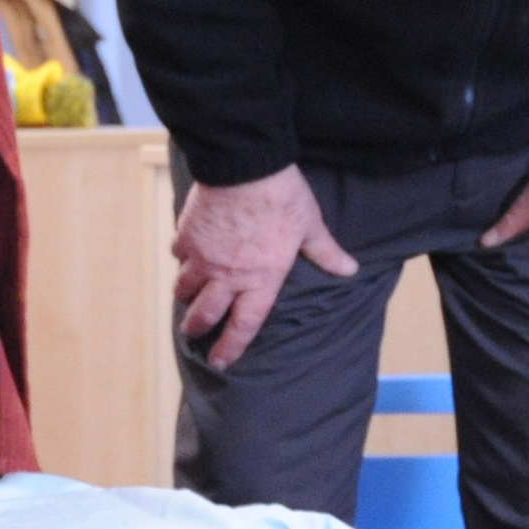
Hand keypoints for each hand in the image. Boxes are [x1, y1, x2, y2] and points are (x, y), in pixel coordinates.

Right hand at [173, 167, 357, 372]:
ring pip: (185, 288)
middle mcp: (228, 276)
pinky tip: (185, 254)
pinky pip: (179, 255)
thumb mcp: (309, 226)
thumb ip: (326, 253)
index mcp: (261, 279)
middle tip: (192, 333)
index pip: (243, 326)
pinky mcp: (187, 236)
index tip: (220, 361)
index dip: (230, 347)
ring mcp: (203, 257)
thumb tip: (350, 269)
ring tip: (187, 296)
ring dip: (185, 296)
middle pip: (204, 314)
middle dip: (196, 328)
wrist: (244, 167)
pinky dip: (181, 259)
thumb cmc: (281, 197)